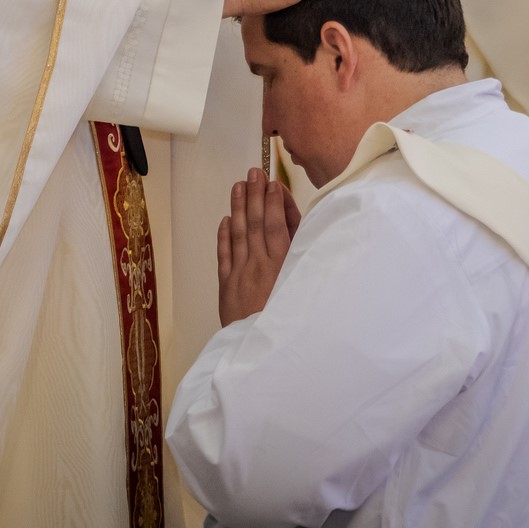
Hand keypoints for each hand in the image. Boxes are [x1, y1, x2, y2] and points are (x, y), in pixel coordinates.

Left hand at [218, 169, 300, 325]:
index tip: (272, 183)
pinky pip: (224, 257)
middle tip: (252, 173)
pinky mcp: (227, 288)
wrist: (265, 355)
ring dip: (238, 208)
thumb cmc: (293, 323)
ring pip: (238, 234)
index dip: (272, 202)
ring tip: (237, 186)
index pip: (275, 225)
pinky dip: (224, 237)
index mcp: (282, 266)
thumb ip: (300, 257)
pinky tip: (225, 221)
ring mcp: (240, 276)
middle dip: (254, 195)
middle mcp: (259, 267)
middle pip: (255, 223)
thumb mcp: (304, 289)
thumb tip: (295, 229)